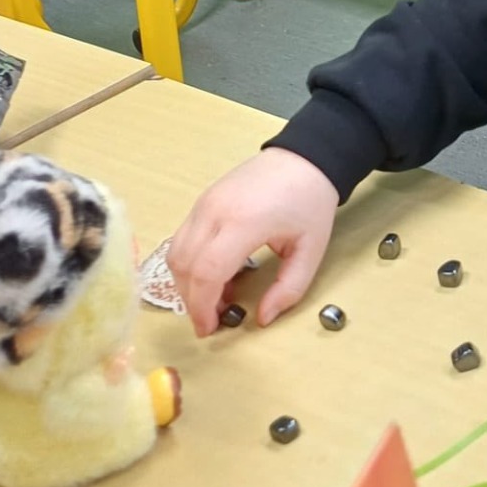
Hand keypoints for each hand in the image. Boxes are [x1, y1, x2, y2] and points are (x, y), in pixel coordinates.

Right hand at [168, 149, 338, 336]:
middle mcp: (214, 211)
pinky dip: (189, 264)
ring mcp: (203, 203)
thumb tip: (262, 319)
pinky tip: (214, 275)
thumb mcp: (311, 250)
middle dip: (192, 301)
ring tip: (214, 300)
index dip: (202, 307)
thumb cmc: (310, 202)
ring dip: (187, 283)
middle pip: (184, 266)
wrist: (304, 157)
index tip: (210, 329)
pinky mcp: (201, 201)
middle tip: (212, 321)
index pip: (206, 272)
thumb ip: (288, 289)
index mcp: (244, 223)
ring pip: (176, 253)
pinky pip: (181, 239)